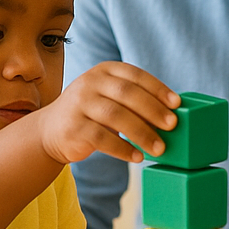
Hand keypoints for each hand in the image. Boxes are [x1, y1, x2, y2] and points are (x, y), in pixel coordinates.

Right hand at [35, 62, 178, 164]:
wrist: (51, 131)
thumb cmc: (93, 114)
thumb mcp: (110, 98)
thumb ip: (135, 100)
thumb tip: (171, 115)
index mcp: (104, 71)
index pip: (135, 75)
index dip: (158, 88)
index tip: (177, 104)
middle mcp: (89, 82)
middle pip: (127, 94)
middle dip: (153, 110)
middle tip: (172, 126)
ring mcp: (79, 104)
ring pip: (116, 116)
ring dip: (142, 133)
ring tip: (159, 148)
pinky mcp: (73, 127)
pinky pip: (102, 138)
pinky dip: (123, 149)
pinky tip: (137, 157)